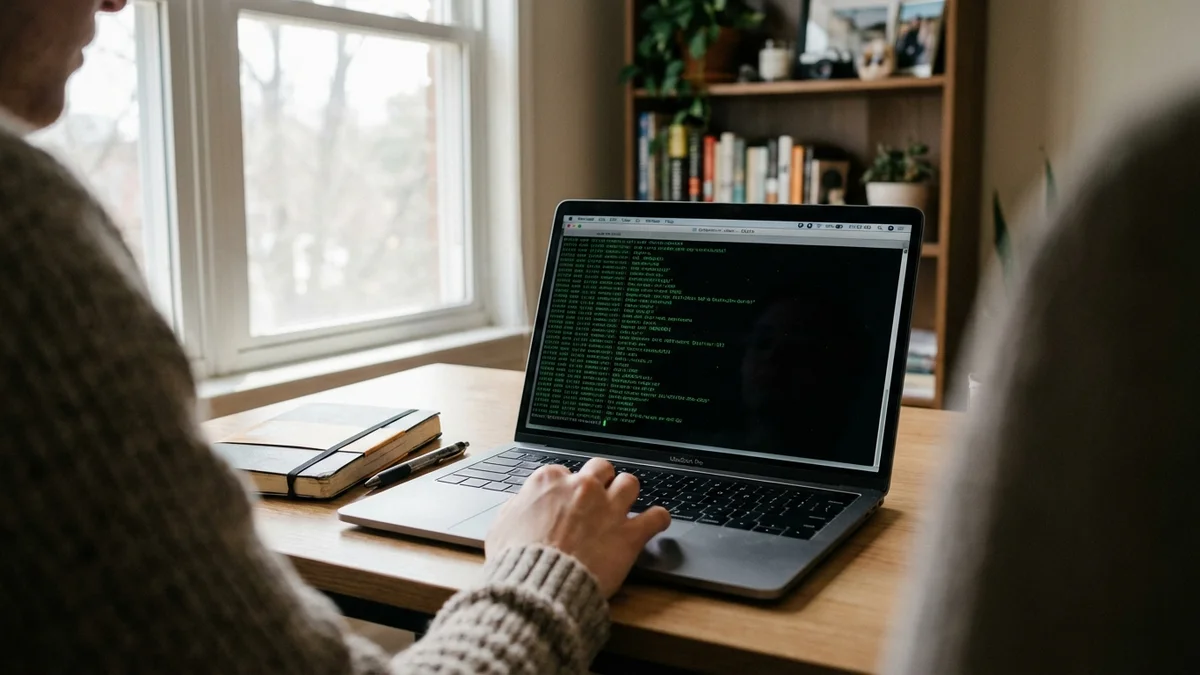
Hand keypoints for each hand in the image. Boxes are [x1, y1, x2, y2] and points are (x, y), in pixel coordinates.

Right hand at [485, 458, 671, 597]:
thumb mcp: (501, 527)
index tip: (565, 501)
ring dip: (628, 493)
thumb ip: (515, 508)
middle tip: (598, 497)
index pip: (562, 472)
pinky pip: (656, 517)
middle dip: (601, 480)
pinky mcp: (628, 534)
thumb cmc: (516, 561)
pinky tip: (656, 522)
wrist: (538, 587)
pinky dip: (658, 519)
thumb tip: (521, 504)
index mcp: (549, 482)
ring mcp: (608, 508)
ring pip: (630, 483)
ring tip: (626, 505)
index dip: (564, 487)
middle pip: (601, 468)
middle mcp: (582, 488)